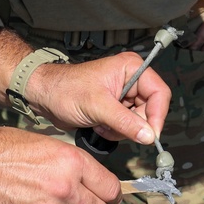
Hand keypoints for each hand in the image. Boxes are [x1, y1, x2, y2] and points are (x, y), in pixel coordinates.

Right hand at [0, 126, 121, 203]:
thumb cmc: (5, 148)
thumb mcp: (47, 144)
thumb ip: (72, 164)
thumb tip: (90, 180)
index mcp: (72, 161)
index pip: (110, 188)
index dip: (112, 194)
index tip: (110, 197)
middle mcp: (66, 187)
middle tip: (80, 201)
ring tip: (46, 198)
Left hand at [29, 51, 169, 144]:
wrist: (43, 95)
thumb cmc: (64, 89)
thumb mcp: (97, 106)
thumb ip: (125, 121)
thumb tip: (150, 136)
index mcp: (131, 68)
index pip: (160, 93)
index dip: (157, 115)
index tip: (151, 135)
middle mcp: (131, 79)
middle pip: (151, 110)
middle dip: (133, 124)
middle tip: (114, 128)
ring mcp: (123, 95)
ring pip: (138, 122)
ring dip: (121, 129)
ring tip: (100, 122)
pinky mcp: (115, 108)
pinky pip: (126, 127)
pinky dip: (114, 131)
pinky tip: (97, 124)